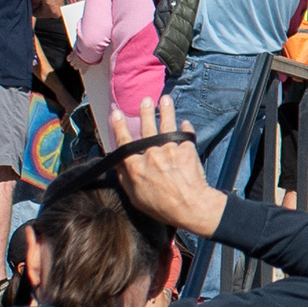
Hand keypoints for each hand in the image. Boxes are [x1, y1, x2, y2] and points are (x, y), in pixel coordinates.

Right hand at [111, 101, 227, 238]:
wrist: (191, 207)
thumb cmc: (162, 206)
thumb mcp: (135, 197)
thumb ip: (125, 178)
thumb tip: (118, 164)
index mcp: (136, 166)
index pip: (124, 142)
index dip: (119, 126)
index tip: (116, 114)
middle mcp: (151, 154)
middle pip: (146, 128)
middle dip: (144, 112)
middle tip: (144, 100)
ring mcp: (170, 150)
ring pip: (167, 125)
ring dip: (165, 110)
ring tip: (165, 99)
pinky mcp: (187, 151)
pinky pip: (186, 135)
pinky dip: (185, 128)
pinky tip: (185, 122)